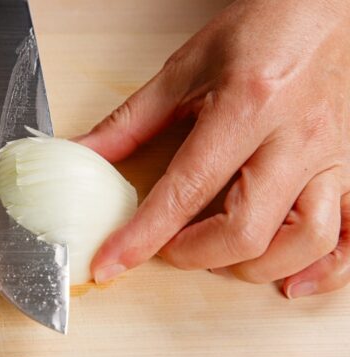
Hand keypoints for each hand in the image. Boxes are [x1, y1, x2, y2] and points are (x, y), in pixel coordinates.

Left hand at [77, 0, 349, 297]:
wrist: (332, 4)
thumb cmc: (265, 28)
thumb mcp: (186, 67)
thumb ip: (131, 119)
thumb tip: (83, 154)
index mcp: (247, 107)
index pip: (185, 190)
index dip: (142, 236)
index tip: (111, 261)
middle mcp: (297, 137)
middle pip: (248, 229)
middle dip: (196, 255)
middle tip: (168, 248)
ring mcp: (337, 156)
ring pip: (306, 240)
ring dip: (255, 266)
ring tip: (220, 256)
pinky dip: (325, 269)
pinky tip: (289, 278)